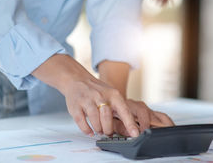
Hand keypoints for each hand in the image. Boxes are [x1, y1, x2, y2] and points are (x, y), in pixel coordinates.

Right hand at [32, 54, 172, 136]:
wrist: (74, 78)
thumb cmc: (97, 89)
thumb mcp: (111, 95)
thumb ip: (120, 109)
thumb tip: (134, 124)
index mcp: (113, 93)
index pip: (125, 108)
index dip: (133, 121)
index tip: (139, 133)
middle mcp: (101, 96)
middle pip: (110, 118)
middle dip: (114, 128)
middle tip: (117, 134)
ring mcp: (87, 101)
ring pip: (97, 122)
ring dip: (100, 129)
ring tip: (101, 130)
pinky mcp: (75, 106)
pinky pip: (82, 123)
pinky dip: (86, 128)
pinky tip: (89, 129)